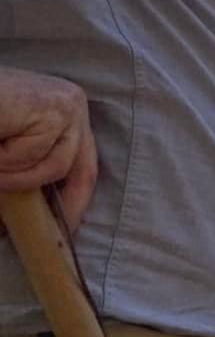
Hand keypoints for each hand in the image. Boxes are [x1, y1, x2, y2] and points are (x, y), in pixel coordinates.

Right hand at [0, 68, 96, 231]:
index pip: (84, 165)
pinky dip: (3, 161)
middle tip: (13, 228)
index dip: (74, 202)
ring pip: (52, 167)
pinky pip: (30, 156)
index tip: (63, 231)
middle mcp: (72, 104)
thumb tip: (27, 218)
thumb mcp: (3, 151)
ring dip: (12, 176)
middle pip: (78, 169)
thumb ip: (20, 170)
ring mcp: (66, 105)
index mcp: (63, 111)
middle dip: (50, 203)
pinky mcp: (53, 110)